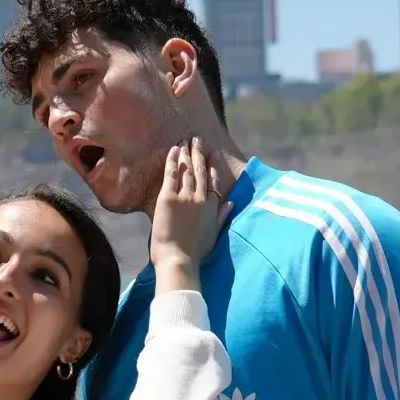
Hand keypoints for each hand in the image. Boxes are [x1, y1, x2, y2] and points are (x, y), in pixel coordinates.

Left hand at [150, 138, 228, 271]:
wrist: (179, 259)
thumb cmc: (195, 253)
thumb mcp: (213, 234)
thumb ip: (222, 216)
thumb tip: (231, 203)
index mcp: (212, 208)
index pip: (213, 182)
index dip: (213, 167)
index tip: (212, 155)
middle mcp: (200, 198)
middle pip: (200, 170)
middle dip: (199, 153)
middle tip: (196, 139)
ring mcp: (185, 196)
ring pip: (187, 169)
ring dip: (185, 153)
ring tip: (184, 141)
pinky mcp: (168, 198)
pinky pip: (171, 174)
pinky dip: (172, 160)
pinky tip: (172, 150)